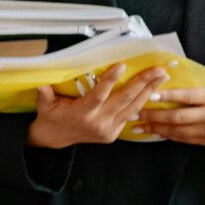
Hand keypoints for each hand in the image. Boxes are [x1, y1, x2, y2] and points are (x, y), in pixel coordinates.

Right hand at [26, 63, 169, 147]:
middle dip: (143, 83)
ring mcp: (108, 130)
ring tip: (162, 77)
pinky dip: (142, 103)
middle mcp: (98, 122)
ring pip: (133, 108)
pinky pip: (130, 116)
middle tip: (158, 69)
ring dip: (149, 91)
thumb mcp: (44, 104)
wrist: (55, 138)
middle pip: (124, 100)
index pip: (99, 95)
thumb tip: (42, 84)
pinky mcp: (113, 134)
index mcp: (82, 113)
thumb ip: (45, 94)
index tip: (122, 65)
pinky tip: (153, 91)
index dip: (110, 80)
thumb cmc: (51, 116)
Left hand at [135, 72, 204, 144]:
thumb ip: (201, 78)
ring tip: (138, 126)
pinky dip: (168, 136)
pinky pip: (185, 139)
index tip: (149, 94)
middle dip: (154, 116)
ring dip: (156, 129)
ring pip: (179, 131)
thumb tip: (174, 70)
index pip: (188, 96)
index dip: (168, 96)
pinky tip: (155, 132)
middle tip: (135, 113)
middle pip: (179, 117)